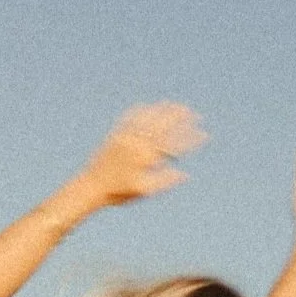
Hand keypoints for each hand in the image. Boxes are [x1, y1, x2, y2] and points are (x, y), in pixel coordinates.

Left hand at [73, 103, 206, 207]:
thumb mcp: (145, 190)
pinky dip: (140, 111)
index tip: (204, 134)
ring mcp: (126, 137)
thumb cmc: (119, 192)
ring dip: (162, 110)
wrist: (91, 186)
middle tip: (192, 112)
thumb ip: (166, 180)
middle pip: (162, 126)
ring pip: (148, 119)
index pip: (175, 145)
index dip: (191, 139)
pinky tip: (146, 106)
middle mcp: (138, 144)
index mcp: (147, 158)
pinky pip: (129, 118)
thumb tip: (185, 175)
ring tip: (174, 104)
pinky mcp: (115, 135)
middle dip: (179, 118)